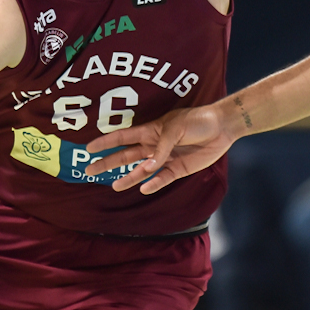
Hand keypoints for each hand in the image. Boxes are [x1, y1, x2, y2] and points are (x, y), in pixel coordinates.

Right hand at [83, 103, 236, 194]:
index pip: (123, 136)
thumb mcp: (176, 127)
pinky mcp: (178, 169)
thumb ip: (161, 146)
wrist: (221, 128)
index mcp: (150, 130)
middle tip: (89, 171)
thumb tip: (149, 165)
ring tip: (114, 186)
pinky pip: (162, 179)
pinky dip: (153, 184)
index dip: (106, 142)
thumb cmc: (197, 120)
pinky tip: (143, 189)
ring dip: (128, 178)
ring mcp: (165, 158)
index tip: (88, 147)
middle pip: (126, 155)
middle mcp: (154, 145)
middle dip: (108, 163)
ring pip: (141, 170)